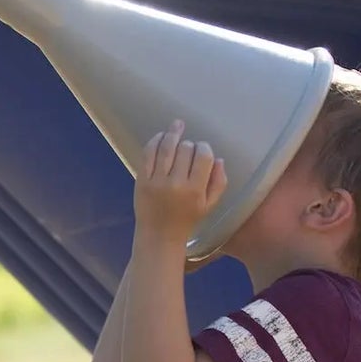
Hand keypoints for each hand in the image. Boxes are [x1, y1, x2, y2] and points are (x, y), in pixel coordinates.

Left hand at [133, 120, 227, 245]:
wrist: (159, 235)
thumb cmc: (187, 220)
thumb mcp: (209, 205)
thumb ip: (219, 182)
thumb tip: (219, 159)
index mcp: (195, 190)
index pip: (203, 157)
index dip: (204, 148)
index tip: (203, 149)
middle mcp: (176, 184)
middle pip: (185, 150)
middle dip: (189, 144)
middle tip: (189, 148)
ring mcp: (156, 181)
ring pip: (166, 148)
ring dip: (172, 133)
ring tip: (177, 125)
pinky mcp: (141, 180)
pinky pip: (148, 154)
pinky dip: (155, 141)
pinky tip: (161, 136)